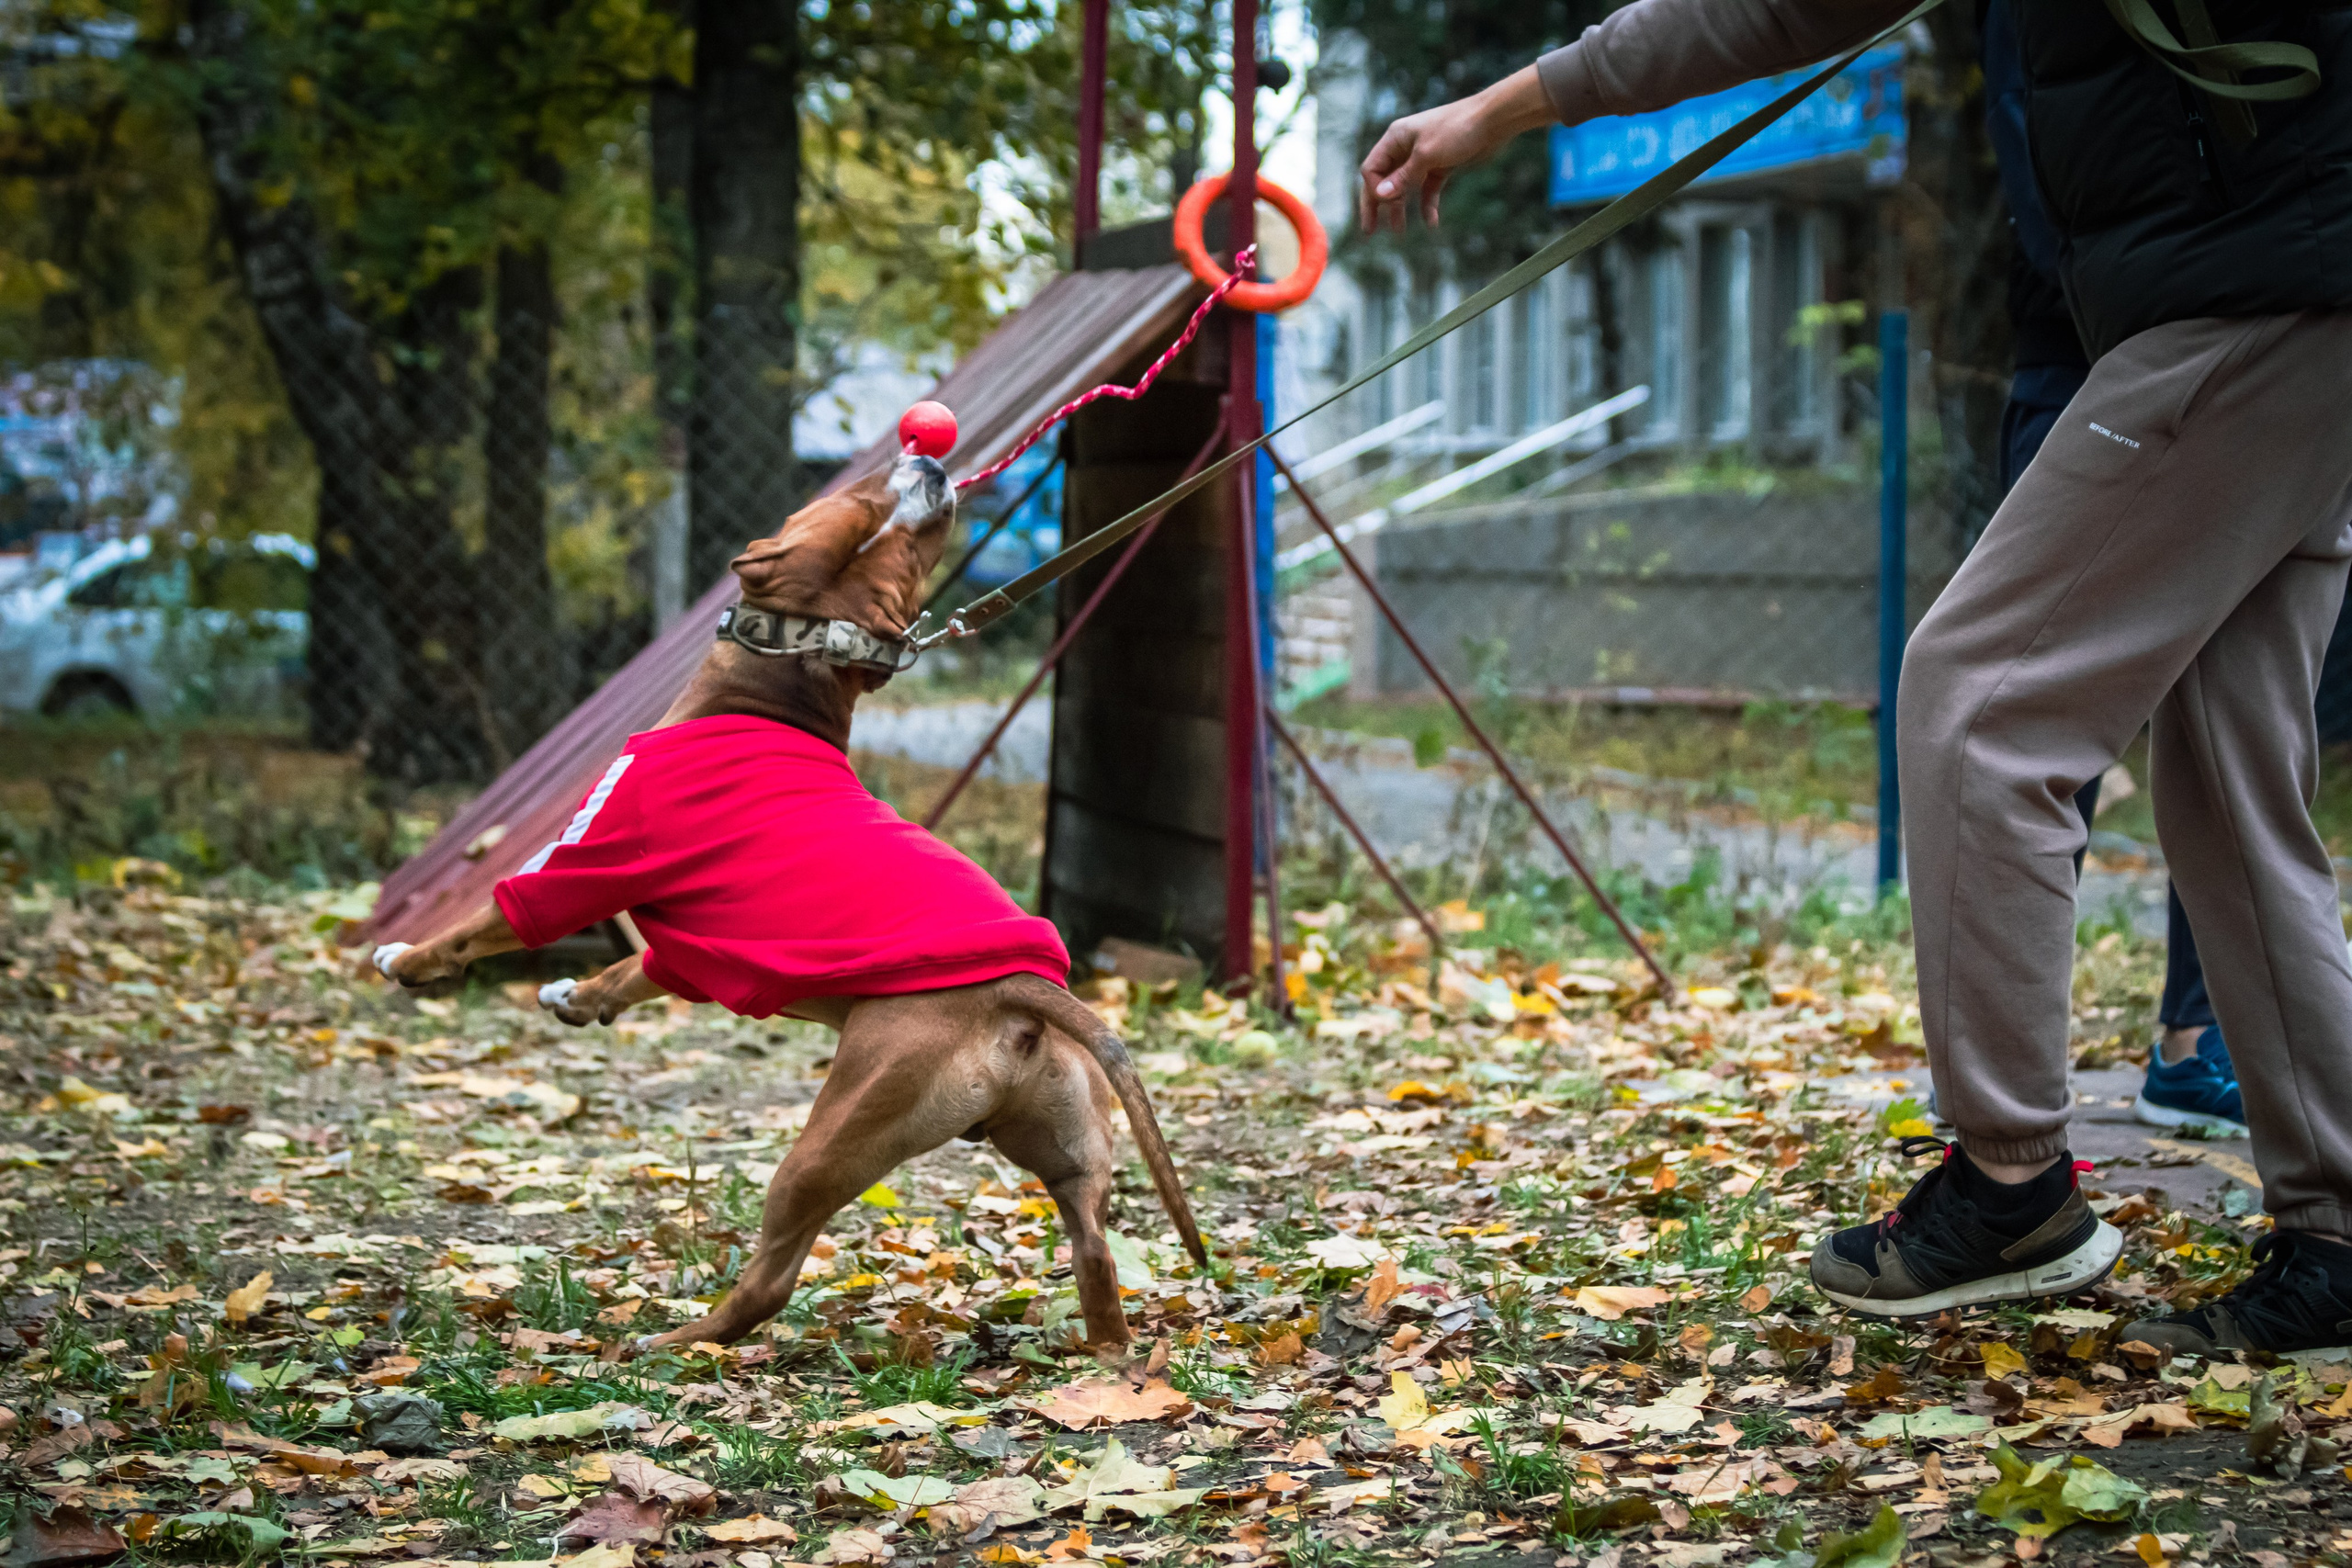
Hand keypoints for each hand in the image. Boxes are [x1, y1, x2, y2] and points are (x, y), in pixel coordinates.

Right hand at [1358, 65, 1557, 231]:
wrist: (1493, 120)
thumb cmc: (1457, 129)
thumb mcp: (1426, 154)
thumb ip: (1403, 177)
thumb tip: (1380, 196)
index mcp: (1395, 139)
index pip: (1372, 169)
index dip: (1374, 189)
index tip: (1384, 204)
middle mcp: (1405, 148)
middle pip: (1384, 180)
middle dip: (1376, 205)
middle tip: (1370, 231)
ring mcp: (1423, 158)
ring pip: (1405, 188)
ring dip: (1401, 209)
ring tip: (1399, 231)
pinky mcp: (1441, 166)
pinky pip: (1428, 190)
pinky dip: (1427, 205)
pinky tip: (1431, 222)